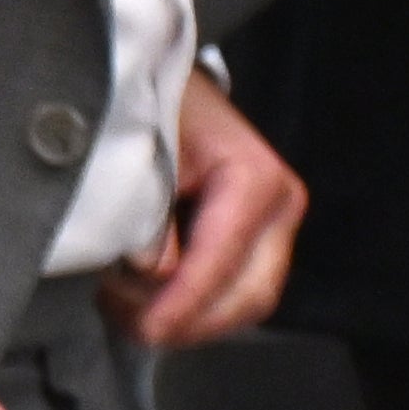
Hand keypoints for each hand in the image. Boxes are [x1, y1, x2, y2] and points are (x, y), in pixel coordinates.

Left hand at [111, 73, 303, 347]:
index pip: (222, 262)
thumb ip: (145, 213)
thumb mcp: (140, 148)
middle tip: (128, 325)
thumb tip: (148, 272)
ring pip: (245, 301)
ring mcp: (276, 225)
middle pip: (248, 296)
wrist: (171, 82)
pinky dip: (195, 305)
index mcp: (256, 180)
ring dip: (190, 320)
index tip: (145, 327)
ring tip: (128, 310)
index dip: (184, 304)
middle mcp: (280, 207)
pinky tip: (148, 301)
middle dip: (188, 322)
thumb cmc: (153, 103)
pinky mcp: (259, 237)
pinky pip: (235, 288)